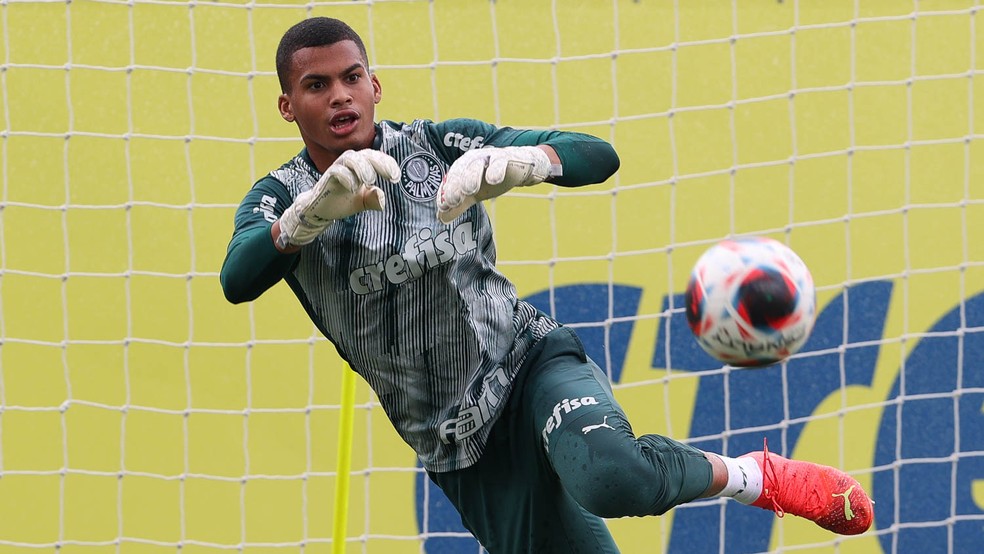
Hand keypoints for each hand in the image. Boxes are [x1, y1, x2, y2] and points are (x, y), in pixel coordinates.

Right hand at [279, 149, 400, 246]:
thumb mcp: (363, 202)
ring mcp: (338, 169)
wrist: (320, 209)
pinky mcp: (327, 177)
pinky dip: (346, 177)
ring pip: (351, 158)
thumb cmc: (342, 200)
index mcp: (361, 166)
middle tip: (390, 176)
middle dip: (380, 163)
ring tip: (370, 180)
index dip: (388, 164)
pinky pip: (336, 170)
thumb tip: (382, 200)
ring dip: (363, 167)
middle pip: (366, 154)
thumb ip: (373, 199)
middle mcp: (350, 163)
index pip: (376, 158)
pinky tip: (353, 188)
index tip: (396, 177)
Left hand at [436, 146, 550, 223]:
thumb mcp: (474, 194)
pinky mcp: (506, 157)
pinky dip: (496, 170)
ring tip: (470, 190)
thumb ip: (458, 205)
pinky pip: (500, 162)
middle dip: (455, 185)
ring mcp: (489, 157)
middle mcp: (473, 159)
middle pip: (461, 170)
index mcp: (462, 166)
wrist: (520, 167)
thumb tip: (441, 218)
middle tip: (453, 201)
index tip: (443, 207)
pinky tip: (494, 180)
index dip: (446, 192)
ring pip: (478, 164)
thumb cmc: (492, 178)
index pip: (451, 178)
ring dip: (471, 177)